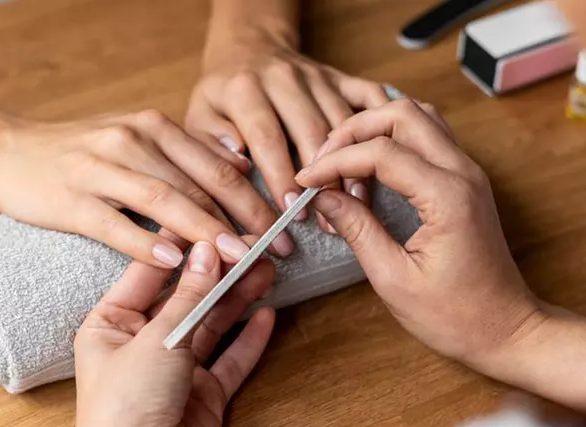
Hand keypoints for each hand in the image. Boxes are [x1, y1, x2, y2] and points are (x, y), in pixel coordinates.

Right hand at [0, 111, 293, 267]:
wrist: (5, 151)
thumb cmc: (78, 154)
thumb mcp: (134, 140)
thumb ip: (183, 153)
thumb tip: (239, 165)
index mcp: (153, 127)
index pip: (216, 165)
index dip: (256, 197)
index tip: (285, 227)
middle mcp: (132, 140)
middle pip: (199, 183)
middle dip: (243, 218)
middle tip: (276, 250)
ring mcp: (99, 169)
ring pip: (164, 201)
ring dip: (205, 232)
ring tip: (237, 260)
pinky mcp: (71, 200)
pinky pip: (115, 224)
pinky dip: (146, 244)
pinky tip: (173, 264)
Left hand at [72, 242, 275, 426]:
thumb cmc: (124, 407)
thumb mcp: (156, 340)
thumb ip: (188, 298)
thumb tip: (207, 251)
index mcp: (111, 323)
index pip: (151, 273)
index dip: (185, 249)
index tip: (216, 223)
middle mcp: (141, 343)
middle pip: (186, 298)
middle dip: (219, 273)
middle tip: (253, 245)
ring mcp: (174, 370)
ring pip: (212, 325)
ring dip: (238, 299)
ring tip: (267, 269)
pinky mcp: (202, 395)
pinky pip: (229, 359)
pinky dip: (249, 338)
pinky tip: (268, 313)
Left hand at [187, 25, 389, 230]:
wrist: (248, 48)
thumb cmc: (222, 94)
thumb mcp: (199, 116)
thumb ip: (211, 142)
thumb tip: (238, 163)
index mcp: (246, 88)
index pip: (266, 136)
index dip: (281, 175)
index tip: (291, 209)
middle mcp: (285, 78)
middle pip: (311, 131)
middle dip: (322, 178)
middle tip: (327, 219)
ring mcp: (318, 77)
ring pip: (344, 122)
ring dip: (354, 165)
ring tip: (357, 205)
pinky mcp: (341, 78)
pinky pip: (370, 99)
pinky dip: (382, 126)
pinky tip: (386, 160)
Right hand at [296, 99, 539, 367]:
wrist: (507, 330)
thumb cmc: (455, 316)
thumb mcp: (393, 279)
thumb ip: (358, 230)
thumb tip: (321, 198)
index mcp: (447, 197)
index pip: (380, 152)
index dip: (334, 162)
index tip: (304, 182)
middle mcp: (463, 173)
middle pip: (402, 114)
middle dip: (353, 130)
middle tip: (322, 163)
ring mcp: (469, 173)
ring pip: (418, 118)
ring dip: (376, 131)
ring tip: (344, 166)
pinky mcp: (466, 181)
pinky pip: (428, 138)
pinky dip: (394, 142)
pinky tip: (369, 173)